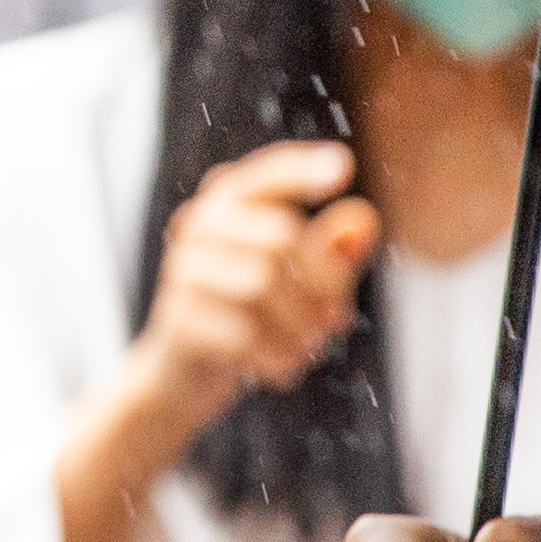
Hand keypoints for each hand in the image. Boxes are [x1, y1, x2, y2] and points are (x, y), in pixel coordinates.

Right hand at [129, 141, 384, 438]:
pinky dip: (275, 355)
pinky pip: (242, 332)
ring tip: (309, 347)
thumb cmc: (254, 315)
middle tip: (335, 321)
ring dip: (302, 325)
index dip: (303, 170)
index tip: (343, 166)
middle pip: (281, 236)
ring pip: (262, 283)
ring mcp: (183, 270)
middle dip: (323, 285)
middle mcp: (200, 225)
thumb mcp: (302, 282)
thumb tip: (363, 220)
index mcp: (230, 202)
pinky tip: (281, 366)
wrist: (186, 374)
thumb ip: (334, 251)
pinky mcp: (178, 318)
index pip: (269, 175)